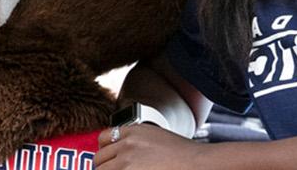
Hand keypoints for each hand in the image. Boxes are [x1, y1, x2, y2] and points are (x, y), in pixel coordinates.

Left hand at [94, 124, 212, 168]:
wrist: (197, 164)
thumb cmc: (184, 155)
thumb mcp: (157, 137)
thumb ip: (137, 142)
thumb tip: (124, 155)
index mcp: (133, 131)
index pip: (104, 138)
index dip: (105, 151)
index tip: (108, 160)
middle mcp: (127, 144)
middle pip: (99, 159)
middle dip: (104, 168)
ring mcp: (127, 162)